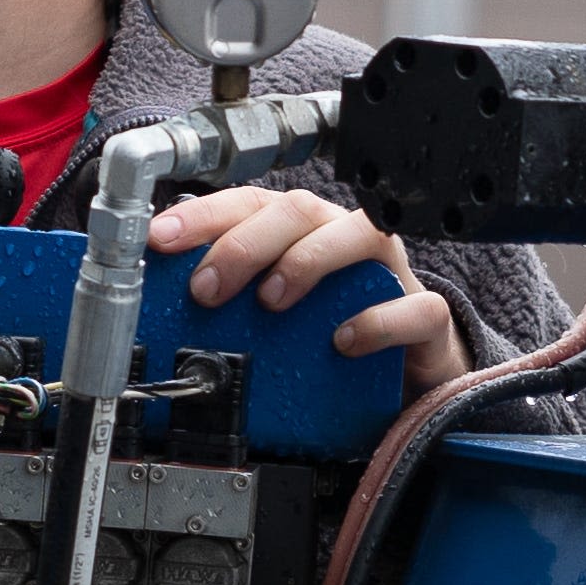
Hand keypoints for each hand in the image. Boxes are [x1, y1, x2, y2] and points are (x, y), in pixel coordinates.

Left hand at [146, 186, 458, 396]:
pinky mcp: (425, 318)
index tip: (160, 239)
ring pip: (362, 233)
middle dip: (245, 243)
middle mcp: (344, 238)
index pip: (251, 202)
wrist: (402, 382)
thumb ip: (227, 302)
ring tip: (271, 302)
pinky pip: (414, 306)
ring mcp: (390, 274)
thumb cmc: (328, 336)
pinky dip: (376, 321)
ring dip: (308, 260)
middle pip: (300, 209)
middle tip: (207, 289)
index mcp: (301, 233)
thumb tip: (160, 303)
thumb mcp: (268, 318)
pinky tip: (341, 341)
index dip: (203, 216)